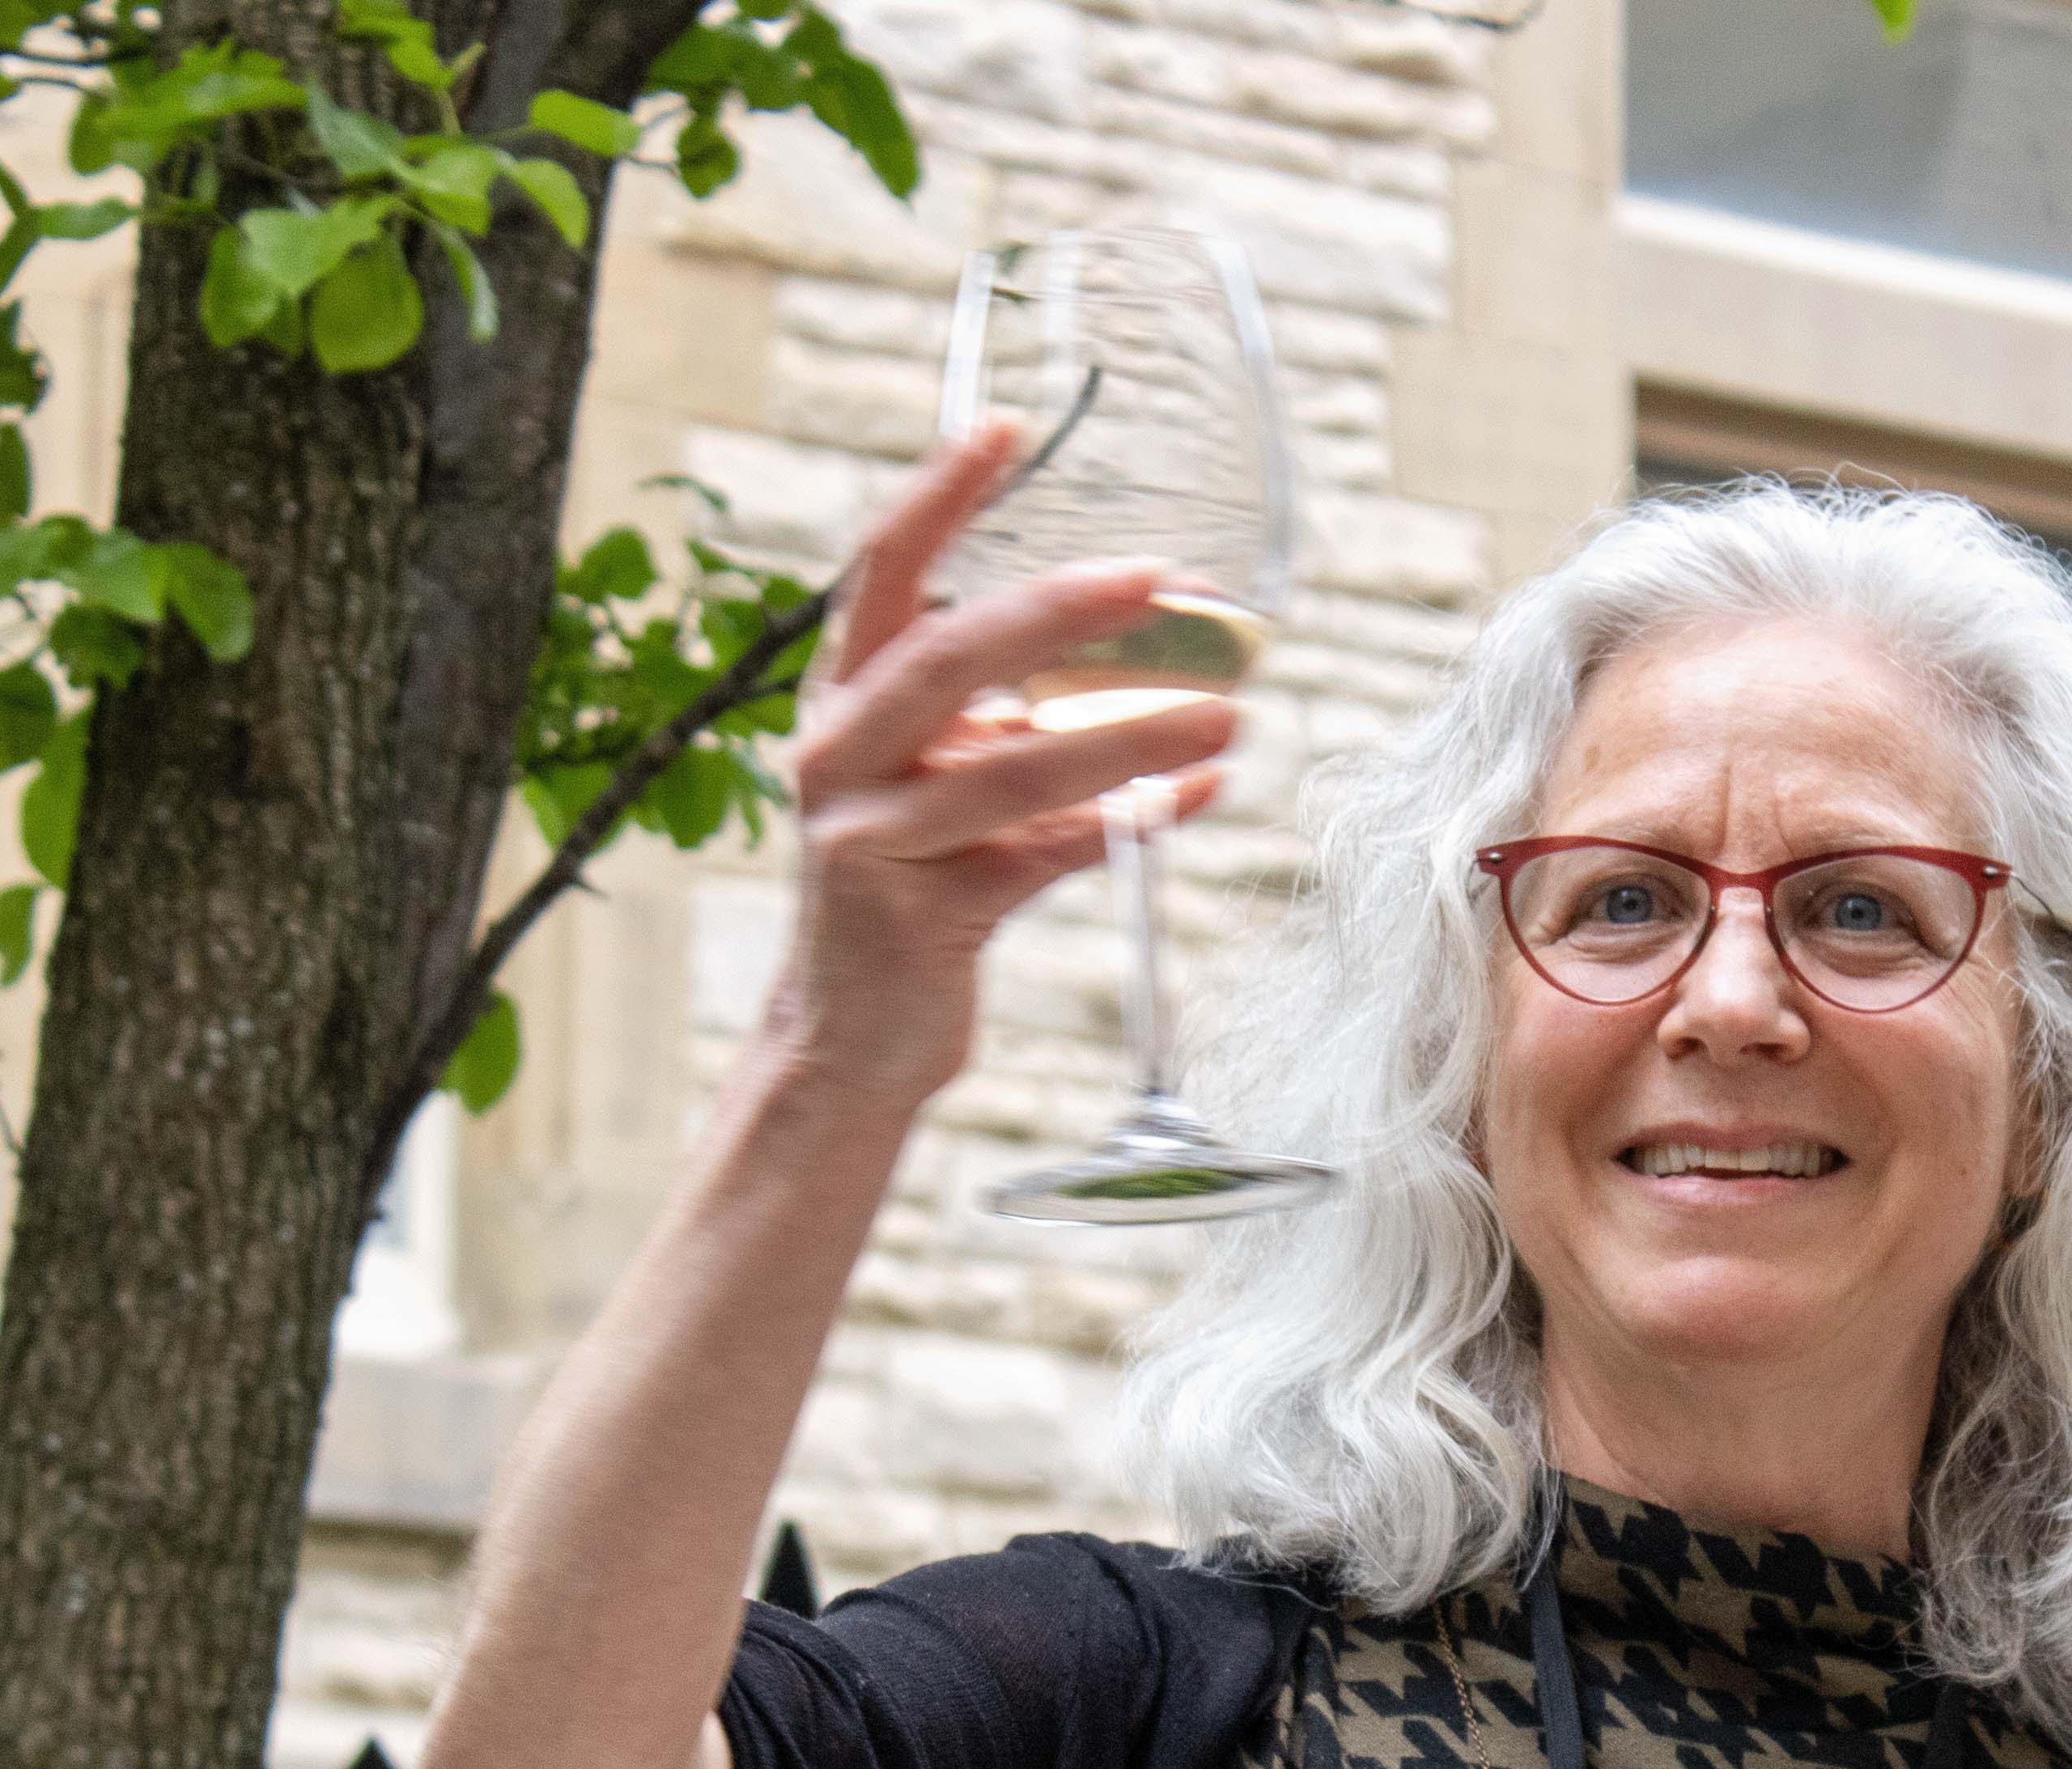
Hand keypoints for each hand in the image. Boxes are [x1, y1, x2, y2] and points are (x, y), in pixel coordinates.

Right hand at [763, 418, 1235, 1102]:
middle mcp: (840, 755)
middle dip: (1056, 609)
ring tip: (1230, 714)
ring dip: (1130, 737)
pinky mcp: (919, 918)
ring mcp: (870, 837)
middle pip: (948, 655)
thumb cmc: (916, 894)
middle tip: (1158, 576)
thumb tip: (1171, 667)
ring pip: (1012, 769)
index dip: (937, 496)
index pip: (882, 572)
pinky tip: (1203, 799)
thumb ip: (1019, 727)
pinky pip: (1045, 855)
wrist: (852, 1036)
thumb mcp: (950, 788)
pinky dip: (1131, 826)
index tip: (1006, 428)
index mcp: (846, 701)